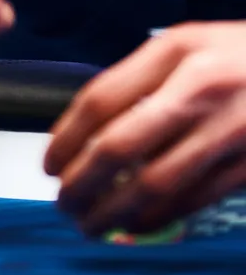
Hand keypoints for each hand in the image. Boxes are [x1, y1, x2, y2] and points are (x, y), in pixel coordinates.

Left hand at [46, 23, 245, 234]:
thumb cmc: (243, 57)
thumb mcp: (193, 47)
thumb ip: (145, 79)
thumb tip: (88, 131)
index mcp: (175, 49)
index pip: (101, 99)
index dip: (65, 138)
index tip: (48, 165)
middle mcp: (200, 87)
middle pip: (119, 145)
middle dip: (80, 183)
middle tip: (62, 204)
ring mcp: (230, 128)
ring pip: (155, 183)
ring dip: (113, 212)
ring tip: (90, 225)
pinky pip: (193, 200)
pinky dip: (157, 220)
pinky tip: (135, 227)